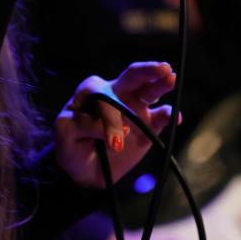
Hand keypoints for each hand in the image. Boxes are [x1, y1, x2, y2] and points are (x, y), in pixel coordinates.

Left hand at [54, 61, 179, 188]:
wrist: (84, 171)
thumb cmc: (72, 145)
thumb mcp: (66, 133)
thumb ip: (84, 124)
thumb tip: (112, 127)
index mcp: (94, 91)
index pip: (104, 91)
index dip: (109, 112)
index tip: (111, 139)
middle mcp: (117, 95)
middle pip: (134, 77)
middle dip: (148, 70)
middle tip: (162, 68)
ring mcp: (135, 109)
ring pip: (150, 91)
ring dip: (162, 84)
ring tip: (171, 79)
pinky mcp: (148, 126)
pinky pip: (161, 117)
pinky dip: (169, 115)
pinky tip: (175, 117)